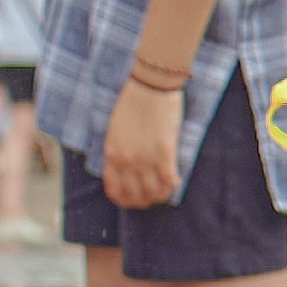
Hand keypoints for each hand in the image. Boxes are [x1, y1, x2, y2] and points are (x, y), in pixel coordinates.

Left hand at [101, 76, 180, 209]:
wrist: (149, 86)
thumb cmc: (132, 104)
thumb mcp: (115, 131)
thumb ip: (118, 151)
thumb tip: (126, 170)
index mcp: (111, 154)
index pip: (114, 190)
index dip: (125, 200)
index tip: (134, 199)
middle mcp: (126, 161)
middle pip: (135, 196)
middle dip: (144, 201)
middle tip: (152, 196)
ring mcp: (144, 158)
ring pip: (152, 192)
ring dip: (160, 195)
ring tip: (165, 189)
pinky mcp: (164, 152)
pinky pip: (169, 181)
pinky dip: (173, 185)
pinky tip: (175, 180)